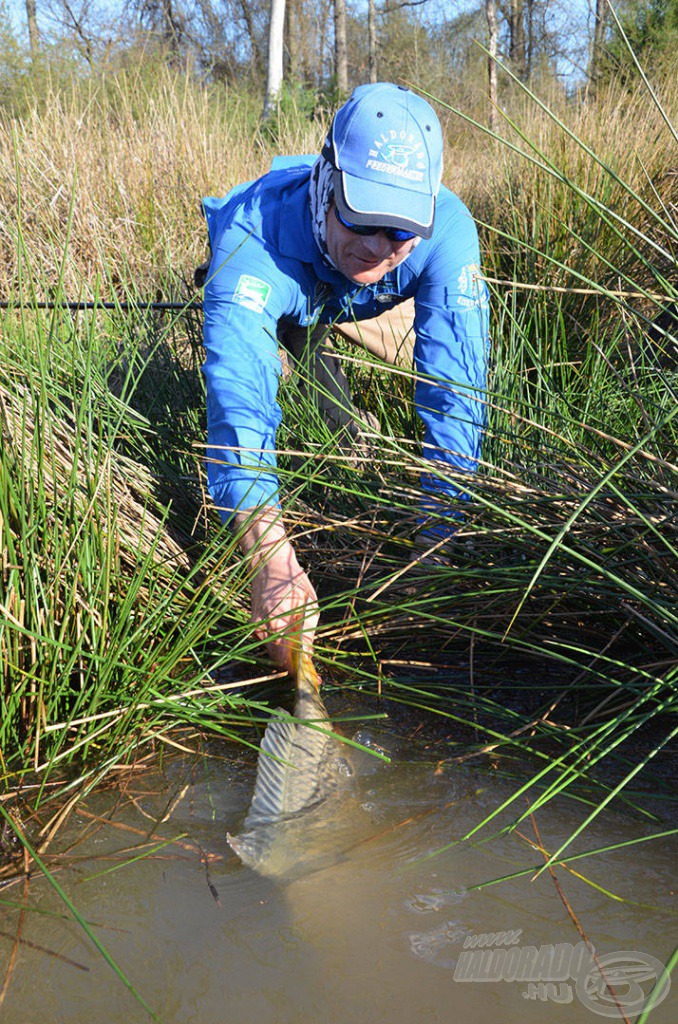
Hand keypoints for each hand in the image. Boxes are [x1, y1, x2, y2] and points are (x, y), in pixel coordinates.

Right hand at [236, 510, 317, 671]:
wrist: (267, 562)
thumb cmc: (291, 579)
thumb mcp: (308, 602)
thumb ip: (306, 631)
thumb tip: (308, 657)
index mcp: (276, 620)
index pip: (287, 656)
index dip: (301, 671)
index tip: (314, 681)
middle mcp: (261, 627)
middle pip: (278, 658)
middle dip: (296, 669)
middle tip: (314, 678)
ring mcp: (255, 627)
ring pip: (272, 653)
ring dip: (288, 661)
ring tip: (306, 667)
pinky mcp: (253, 626)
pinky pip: (268, 644)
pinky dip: (280, 649)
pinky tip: (293, 650)